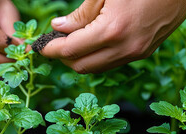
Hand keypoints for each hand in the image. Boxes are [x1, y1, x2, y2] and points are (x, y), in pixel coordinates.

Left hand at [39, 0, 185, 73]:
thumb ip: (81, 13)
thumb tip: (59, 27)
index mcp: (112, 31)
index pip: (69, 51)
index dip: (50, 49)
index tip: (40, 46)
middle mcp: (125, 48)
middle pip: (80, 66)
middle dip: (63, 57)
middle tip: (55, 42)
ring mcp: (137, 53)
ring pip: (97, 68)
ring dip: (80, 59)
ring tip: (72, 42)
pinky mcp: (145, 52)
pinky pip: (113, 63)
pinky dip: (98, 57)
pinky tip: (93, 42)